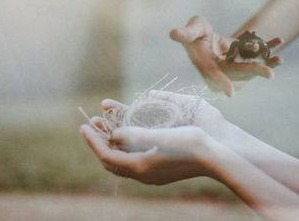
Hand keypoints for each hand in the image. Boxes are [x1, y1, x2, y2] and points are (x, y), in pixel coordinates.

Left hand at [80, 107, 214, 184]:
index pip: (106, 156)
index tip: (84, 125)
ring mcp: (152, 173)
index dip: (93, 141)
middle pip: (112, 160)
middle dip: (100, 142)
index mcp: (140, 166)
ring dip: (112, 143)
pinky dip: (124, 147)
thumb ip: (135, 135)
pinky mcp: (160, 169)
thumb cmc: (190, 144)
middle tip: (92, 125)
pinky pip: (133, 160)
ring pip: (123, 160)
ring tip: (106, 126)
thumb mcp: (160, 136)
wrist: (215, 157)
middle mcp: (143, 172)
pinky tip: (128, 136)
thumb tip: (114, 135)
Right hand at [170, 16, 282, 96]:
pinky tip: (279, 41)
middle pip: (238, 72)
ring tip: (280, 60)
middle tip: (270, 74)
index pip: (213, 74)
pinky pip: (257, 54)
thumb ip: (186, 33)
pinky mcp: (243, 56)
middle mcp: (221, 67)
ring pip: (251, 65)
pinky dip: (268, 47)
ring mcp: (234, 63)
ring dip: (266, 62)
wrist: (205, 36)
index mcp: (206, 64)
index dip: (221, 82)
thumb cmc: (195, 33)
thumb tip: (173, 33)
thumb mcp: (191, 29)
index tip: (231, 93)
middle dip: (254, 72)